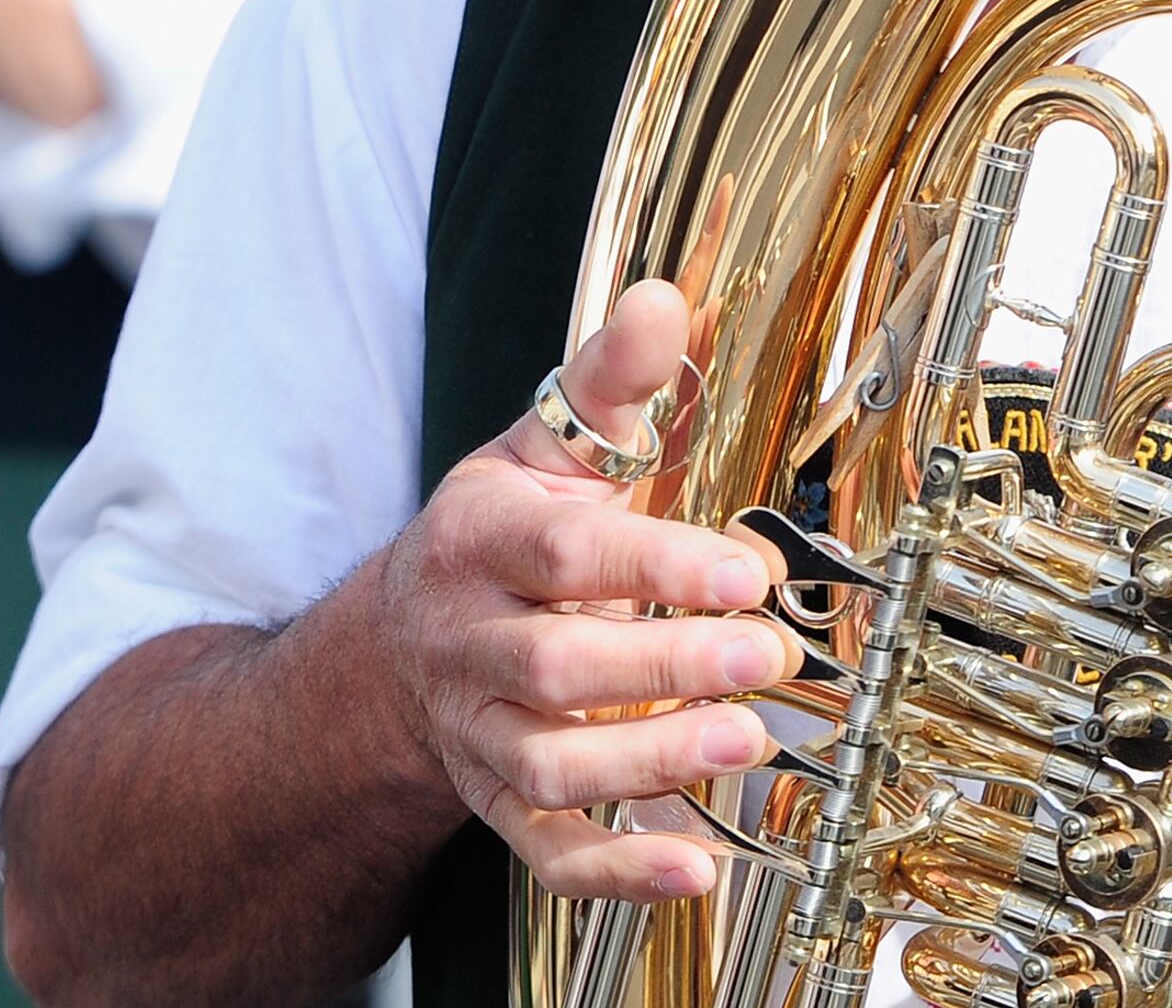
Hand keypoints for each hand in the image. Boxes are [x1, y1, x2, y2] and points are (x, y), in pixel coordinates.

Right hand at [373, 280, 794, 901]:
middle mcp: (468, 643)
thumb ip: (609, 380)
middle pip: (556, 666)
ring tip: (749, 745)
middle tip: (763, 658)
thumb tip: (663, 300)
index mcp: (480, 541)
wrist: (408, 638)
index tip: (747, 570)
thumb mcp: (544, 443)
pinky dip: (617, 871)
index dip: (656, 565)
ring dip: (649, 765)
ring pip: (550, 764)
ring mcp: (479, 732)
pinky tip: (694, 870)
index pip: (564, 555)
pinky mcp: (497, 803)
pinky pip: (549, 852)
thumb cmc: (504, 532)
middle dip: (662, 667)